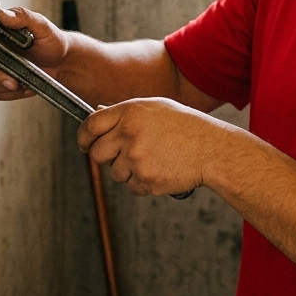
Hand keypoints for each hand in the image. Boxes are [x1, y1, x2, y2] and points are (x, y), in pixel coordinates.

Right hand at [0, 6, 67, 101]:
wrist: (62, 62)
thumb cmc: (50, 40)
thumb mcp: (40, 24)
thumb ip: (22, 16)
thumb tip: (3, 14)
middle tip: (8, 78)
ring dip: (2, 84)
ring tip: (21, 82)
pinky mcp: (0, 83)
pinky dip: (10, 93)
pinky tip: (25, 86)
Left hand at [78, 98, 229, 196]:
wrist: (212, 149)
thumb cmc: (186, 127)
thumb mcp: (155, 108)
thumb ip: (125, 112)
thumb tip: (97, 113)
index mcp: (130, 112)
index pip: (90, 125)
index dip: (83, 137)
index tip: (84, 144)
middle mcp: (129, 134)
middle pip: (96, 153)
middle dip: (104, 157)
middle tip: (120, 155)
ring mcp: (137, 158)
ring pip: (114, 173)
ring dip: (127, 171)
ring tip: (152, 159)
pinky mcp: (146, 180)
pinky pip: (132, 186)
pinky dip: (142, 182)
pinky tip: (160, 169)